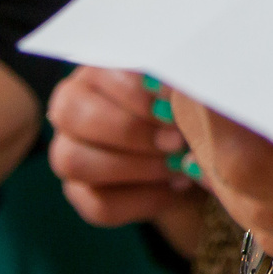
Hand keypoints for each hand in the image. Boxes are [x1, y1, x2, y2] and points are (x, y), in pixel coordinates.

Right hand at [48, 66, 206, 248]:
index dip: (137, 92)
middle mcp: (73, 107)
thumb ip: (183, 93)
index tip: (175, 105)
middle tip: (176, 140)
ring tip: (179, 165)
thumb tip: (179, 96)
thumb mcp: (195, 97)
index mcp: (99, 70)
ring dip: (135, 166)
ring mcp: (69, 151)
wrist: (203, 158)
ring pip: (74, 160)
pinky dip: (144, 198)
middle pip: (72, 113)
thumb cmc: (196, 113)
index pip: (97, 73)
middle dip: (130, 130)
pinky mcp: (80, 193)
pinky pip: (98, 203)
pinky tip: (175, 188)